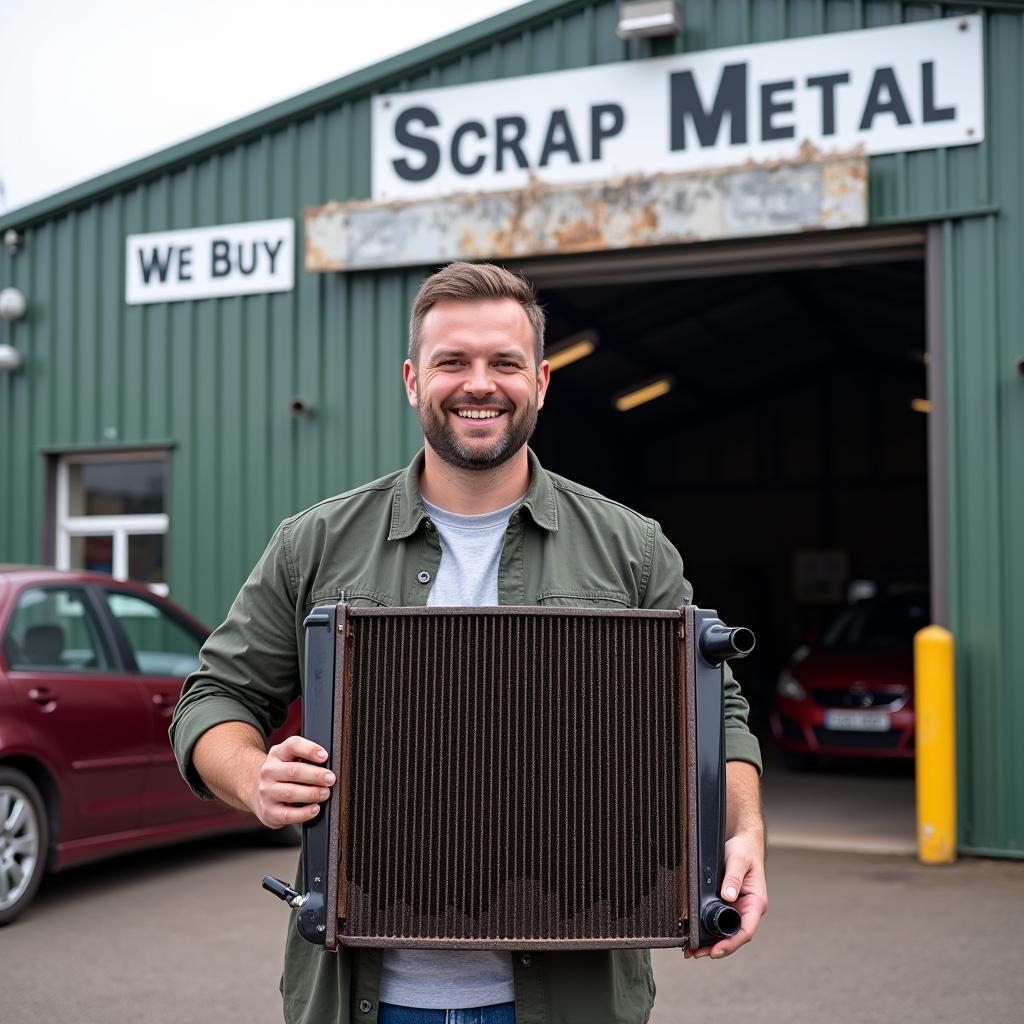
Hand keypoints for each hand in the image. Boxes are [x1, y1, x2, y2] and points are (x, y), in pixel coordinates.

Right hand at [249, 734, 334, 828]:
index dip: (309, 750)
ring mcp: (266, 792)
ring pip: (290, 793)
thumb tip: (328, 764)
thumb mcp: (289, 757)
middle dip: (315, 775)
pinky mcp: (268, 812)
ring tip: (325, 793)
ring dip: (311, 793)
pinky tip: (315, 809)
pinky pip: (287, 814)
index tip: (324, 756)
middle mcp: (269, 772)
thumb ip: (306, 756)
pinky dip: (304, 813)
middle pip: (293, 771)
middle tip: (330, 779)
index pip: (292, 746)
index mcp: (277, 754)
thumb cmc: (282, 773)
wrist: (256, 790)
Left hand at [684, 828, 767, 959]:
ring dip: (709, 941)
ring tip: (691, 949)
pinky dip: (707, 928)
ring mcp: (737, 908)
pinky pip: (717, 920)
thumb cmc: (744, 850)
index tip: (715, 951)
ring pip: (724, 931)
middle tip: (694, 953)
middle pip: (732, 935)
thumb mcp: (739, 861)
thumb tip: (727, 896)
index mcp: (755, 902)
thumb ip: (733, 878)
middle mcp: (747, 909)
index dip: (731, 943)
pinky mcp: (726, 903)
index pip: (745, 930)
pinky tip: (694, 932)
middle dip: (715, 947)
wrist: (741, 839)